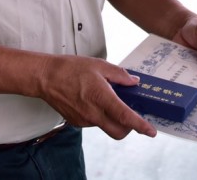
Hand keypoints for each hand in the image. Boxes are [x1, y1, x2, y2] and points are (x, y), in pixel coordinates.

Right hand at [35, 55, 156, 139]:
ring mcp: (84, 120)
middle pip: (118, 132)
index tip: (151, 131)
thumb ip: (119, 75)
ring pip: (107, 126)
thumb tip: (134, 81)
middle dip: (130, 128)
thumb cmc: (70, 69)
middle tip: (133, 115)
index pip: (125, 117)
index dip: (140, 125)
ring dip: (113, 118)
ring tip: (108, 99)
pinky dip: (100, 116)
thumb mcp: (99, 65)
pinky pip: (95, 123)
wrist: (45, 77)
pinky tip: (95, 101)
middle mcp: (93, 114)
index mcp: (101, 98)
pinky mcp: (77, 122)